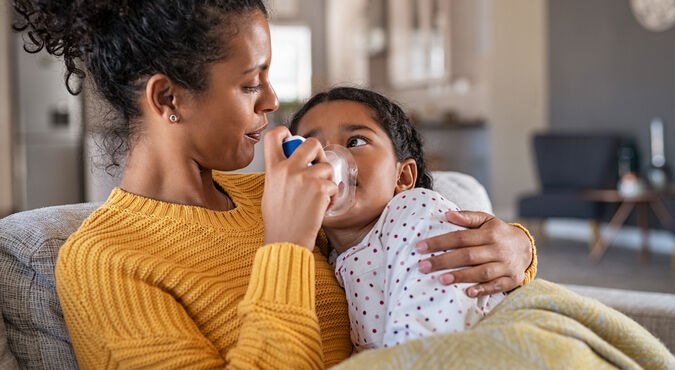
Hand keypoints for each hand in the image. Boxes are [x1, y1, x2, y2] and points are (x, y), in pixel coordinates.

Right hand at [262, 126, 337, 250]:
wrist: (286, 241)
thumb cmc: (279, 221)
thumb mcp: (271, 192)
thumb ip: (281, 175)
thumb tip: (294, 164)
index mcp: (273, 169)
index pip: (273, 135)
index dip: (285, 132)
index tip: (292, 140)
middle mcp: (288, 169)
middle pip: (311, 142)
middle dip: (320, 154)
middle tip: (319, 167)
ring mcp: (305, 177)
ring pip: (328, 167)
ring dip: (328, 181)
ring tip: (320, 198)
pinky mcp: (320, 188)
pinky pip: (334, 185)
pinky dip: (332, 197)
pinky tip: (322, 208)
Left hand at [415, 211, 532, 296]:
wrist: (526, 247)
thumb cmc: (499, 233)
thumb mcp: (487, 220)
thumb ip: (468, 217)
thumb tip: (447, 214)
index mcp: (489, 233)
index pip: (460, 237)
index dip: (440, 242)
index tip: (420, 247)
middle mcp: (497, 249)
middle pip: (468, 255)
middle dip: (444, 261)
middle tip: (423, 266)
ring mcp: (505, 265)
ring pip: (481, 272)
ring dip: (461, 276)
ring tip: (441, 280)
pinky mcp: (511, 280)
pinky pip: (495, 286)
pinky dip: (482, 290)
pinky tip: (467, 293)